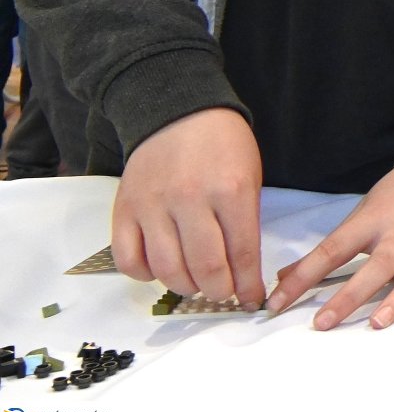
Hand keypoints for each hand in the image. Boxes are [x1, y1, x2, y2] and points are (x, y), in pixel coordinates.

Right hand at [113, 108, 265, 306]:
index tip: (252, 300)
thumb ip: (245, 223)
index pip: (242, 253)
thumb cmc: (224, 146)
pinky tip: (161, 268)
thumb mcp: (250, 176)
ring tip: (196, 283)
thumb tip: (244, 273)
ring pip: (166, 269)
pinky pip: (129, 260)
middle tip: (224, 292)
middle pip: (205, 268)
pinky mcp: (124, 209)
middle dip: (219, 291)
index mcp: (231, 190)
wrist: (178, 111)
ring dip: (185, 287)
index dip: (248, 285)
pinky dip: (145, 275)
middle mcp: (190, 199)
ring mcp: (152, 205)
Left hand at [267, 162, 393, 329]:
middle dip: (350, 295)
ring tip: (377, 323)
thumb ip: (332, 246)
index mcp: (374, 220)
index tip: (278, 302)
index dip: (304, 276)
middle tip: (324, 323)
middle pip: (378, 265)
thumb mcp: (364, 211)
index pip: (334, 250)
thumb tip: (286, 276)